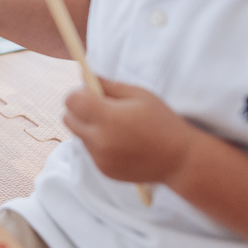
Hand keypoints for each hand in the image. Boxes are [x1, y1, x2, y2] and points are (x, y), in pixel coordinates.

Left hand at [63, 78, 197, 184]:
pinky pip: (90, 151)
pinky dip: (98, 144)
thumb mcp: (139, 95)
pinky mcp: (104, 171)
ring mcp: (100, 158)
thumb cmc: (162, 122)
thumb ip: (109, 85)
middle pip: (68, 119)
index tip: (91, 92)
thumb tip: (84, 77)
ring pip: (79, 135)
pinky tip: (122, 142)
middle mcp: (100, 140)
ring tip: (117, 126)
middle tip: (100, 106)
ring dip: (89, 127)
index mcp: (108, 118)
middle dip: (79, 109)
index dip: (78, 93)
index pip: (72, 101)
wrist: (180, 160)